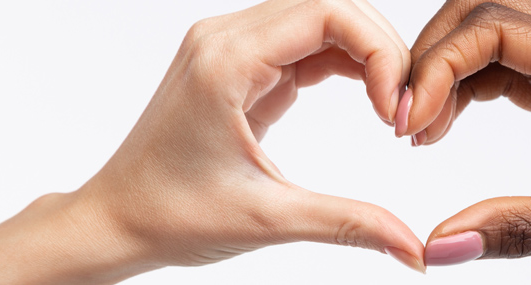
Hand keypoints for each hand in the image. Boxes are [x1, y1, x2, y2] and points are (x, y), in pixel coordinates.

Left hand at [90, 0, 422, 269]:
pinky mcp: (240, 65)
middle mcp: (225, 38)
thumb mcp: (267, 219)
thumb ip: (349, 223)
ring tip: (391, 106)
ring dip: (367, 53)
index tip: (396, 111)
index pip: (328, 13)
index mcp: (225, 61)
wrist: (116, 220)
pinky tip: (368, 100)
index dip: (380, 52)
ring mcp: (231, 47)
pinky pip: (306, 43)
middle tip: (406, 107)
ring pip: (321, 18)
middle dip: (382, 48)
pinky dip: (345, 64)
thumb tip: (414, 247)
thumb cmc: (169, 214)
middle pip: (331, 4)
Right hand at [402, 1, 530, 282]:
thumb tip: (438, 244)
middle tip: (402, 118)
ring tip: (418, 129)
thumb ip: (519, 231)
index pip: (498, 26)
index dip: (438, 65)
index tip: (407, 123)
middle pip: (490, 8)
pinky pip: (513, 66)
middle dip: (434, 53)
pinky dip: (471, 88)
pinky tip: (447, 127)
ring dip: (449, 70)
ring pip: (497, 33)